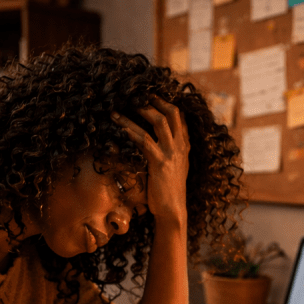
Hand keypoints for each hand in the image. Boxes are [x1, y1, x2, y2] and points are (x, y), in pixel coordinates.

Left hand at [113, 98, 189, 225]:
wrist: (173, 210)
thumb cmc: (169, 191)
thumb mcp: (175, 167)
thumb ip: (170, 152)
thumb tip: (156, 140)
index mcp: (184, 146)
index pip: (180, 116)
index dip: (166, 102)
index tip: (150, 94)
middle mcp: (180, 146)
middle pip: (171, 112)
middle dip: (153, 100)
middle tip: (136, 92)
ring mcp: (171, 154)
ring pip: (158, 122)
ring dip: (138, 110)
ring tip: (120, 106)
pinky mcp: (160, 163)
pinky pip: (144, 141)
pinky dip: (130, 130)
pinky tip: (119, 125)